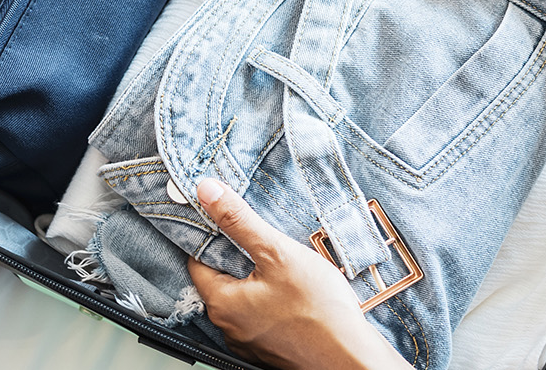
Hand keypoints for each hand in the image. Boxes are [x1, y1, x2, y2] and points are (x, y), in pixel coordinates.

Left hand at [186, 179, 411, 369]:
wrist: (349, 356)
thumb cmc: (318, 309)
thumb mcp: (277, 253)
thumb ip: (240, 221)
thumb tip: (206, 191)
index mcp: (222, 303)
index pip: (196, 260)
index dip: (210, 234)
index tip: (227, 217)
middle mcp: (228, 327)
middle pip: (220, 279)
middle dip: (239, 256)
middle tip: (264, 239)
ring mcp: (248, 341)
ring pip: (243, 297)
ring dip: (257, 279)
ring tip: (284, 265)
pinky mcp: (269, 348)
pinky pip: (260, 315)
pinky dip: (271, 300)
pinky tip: (295, 292)